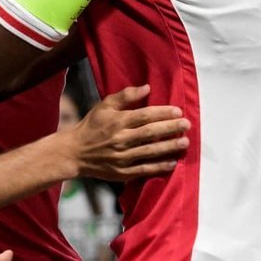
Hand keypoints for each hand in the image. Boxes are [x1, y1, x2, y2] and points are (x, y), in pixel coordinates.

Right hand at [62, 84, 189, 181]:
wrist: (74, 152)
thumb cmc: (91, 126)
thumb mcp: (104, 106)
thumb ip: (125, 96)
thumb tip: (147, 88)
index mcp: (117, 121)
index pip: (144, 116)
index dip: (162, 113)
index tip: (178, 111)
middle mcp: (120, 139)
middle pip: (150, 133)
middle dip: (170, 128)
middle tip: (187, 125)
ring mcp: (122, 157)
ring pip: (150, 151)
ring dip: (169, 147)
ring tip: (185, 142)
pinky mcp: (122, 172)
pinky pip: (145, 168)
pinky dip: (159, 166)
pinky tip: (172, 162)